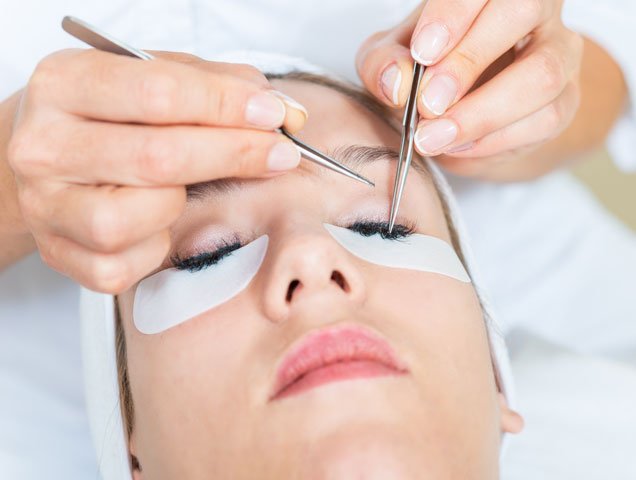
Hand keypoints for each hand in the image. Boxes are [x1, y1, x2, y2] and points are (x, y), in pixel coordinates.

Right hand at [7, 49, 306, 291]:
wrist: (48, 160)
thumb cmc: (111, 117)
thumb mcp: (152, 79)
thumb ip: (216, 86)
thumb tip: (283, 113)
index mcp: (63, 84)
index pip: (159, 94)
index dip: (227, 106)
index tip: (274, 114)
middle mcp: (44, 146)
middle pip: (158, 158)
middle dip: (234, 155)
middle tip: (278, 154)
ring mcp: (47, 207)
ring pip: (137, 217)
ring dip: (179, 204)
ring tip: (179, 188)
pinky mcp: (61, 256)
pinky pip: (128, 264)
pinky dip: (156, 245)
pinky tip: (154, 222)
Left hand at [356, 0, 583, 178]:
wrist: (460, 113)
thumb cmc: (426, 72)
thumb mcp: (391, 60)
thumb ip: (383, 63)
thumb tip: (395, 82)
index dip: (453, 14)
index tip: (422, 54)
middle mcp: (534, 9)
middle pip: (523, 10)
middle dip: (469, 60)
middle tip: (428, 102)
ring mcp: (557, 53)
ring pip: (541, 75)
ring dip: (480, 114)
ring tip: (433, 137)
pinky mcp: (563, 100)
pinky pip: (543, 120)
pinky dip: (493, 139)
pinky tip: (458, 145)